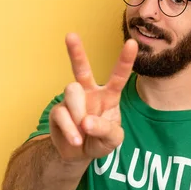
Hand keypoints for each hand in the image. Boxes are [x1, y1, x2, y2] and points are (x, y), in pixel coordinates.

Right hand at [49, 33, 137, 161]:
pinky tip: (76, 140)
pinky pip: (62, 114)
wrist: (79, 154)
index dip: (125, 60)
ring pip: (71, 91)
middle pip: (82, 69)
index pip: (118, 76)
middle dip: (76, 52)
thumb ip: (106, 129)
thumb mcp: (113, 139)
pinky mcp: (58, 111)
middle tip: (70, 35)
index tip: (132, 43)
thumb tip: (86, 122)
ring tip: (83, 129)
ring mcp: (72, 101)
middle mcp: (89, 93)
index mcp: (109, 96)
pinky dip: (70, 130)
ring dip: (78, 112)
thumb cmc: (100, 140)